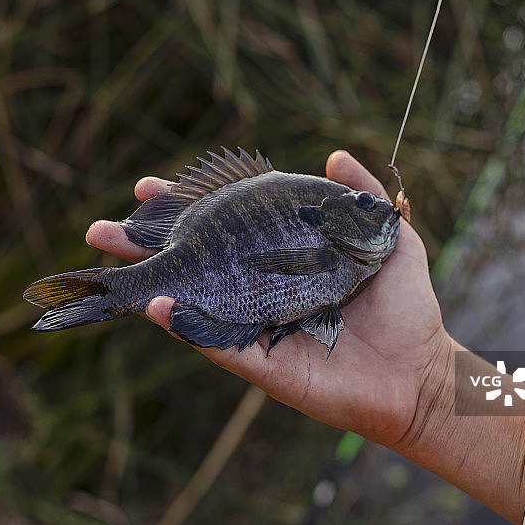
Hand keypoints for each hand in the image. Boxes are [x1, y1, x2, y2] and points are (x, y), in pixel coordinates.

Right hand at [86, 150, 449, 448]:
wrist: (422, 371)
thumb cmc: (405, 308)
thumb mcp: (389, 238)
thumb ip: (362, 195)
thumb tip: (333, 154)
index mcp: (281, 262)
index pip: (225, 228)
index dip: (187, 207)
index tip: (147, 186)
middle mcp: (259, 293)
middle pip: (195, 263)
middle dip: (146, 244)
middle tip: (103, 226)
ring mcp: (256, 328)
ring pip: (192, 301)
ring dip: (149, 280)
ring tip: (110, 255)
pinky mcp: (263, 363)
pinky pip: (216, 342)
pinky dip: (185, 324)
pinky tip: (157, 303)